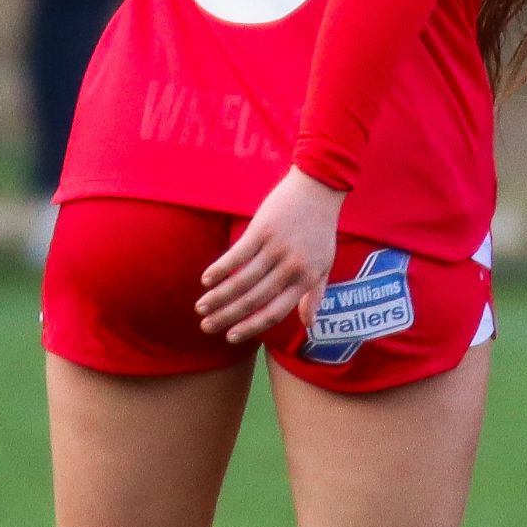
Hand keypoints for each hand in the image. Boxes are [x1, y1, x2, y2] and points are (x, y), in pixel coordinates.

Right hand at [199, 168, 344, 343]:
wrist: (319, 189)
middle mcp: (291, 267)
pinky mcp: (262, 229)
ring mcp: (276, 248)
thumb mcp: (325, 264)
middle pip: (254, 299)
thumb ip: (316, 295)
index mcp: (306, 279)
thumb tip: (309, 325)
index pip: (275, 312)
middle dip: (227, 316)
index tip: (231, 337)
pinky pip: (237, 254)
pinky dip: (220, 268)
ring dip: (218, 297)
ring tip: (201, 307)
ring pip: (242, 280)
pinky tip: (206, 280)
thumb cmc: (321, 229)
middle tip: (206, 326)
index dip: (251, 327)